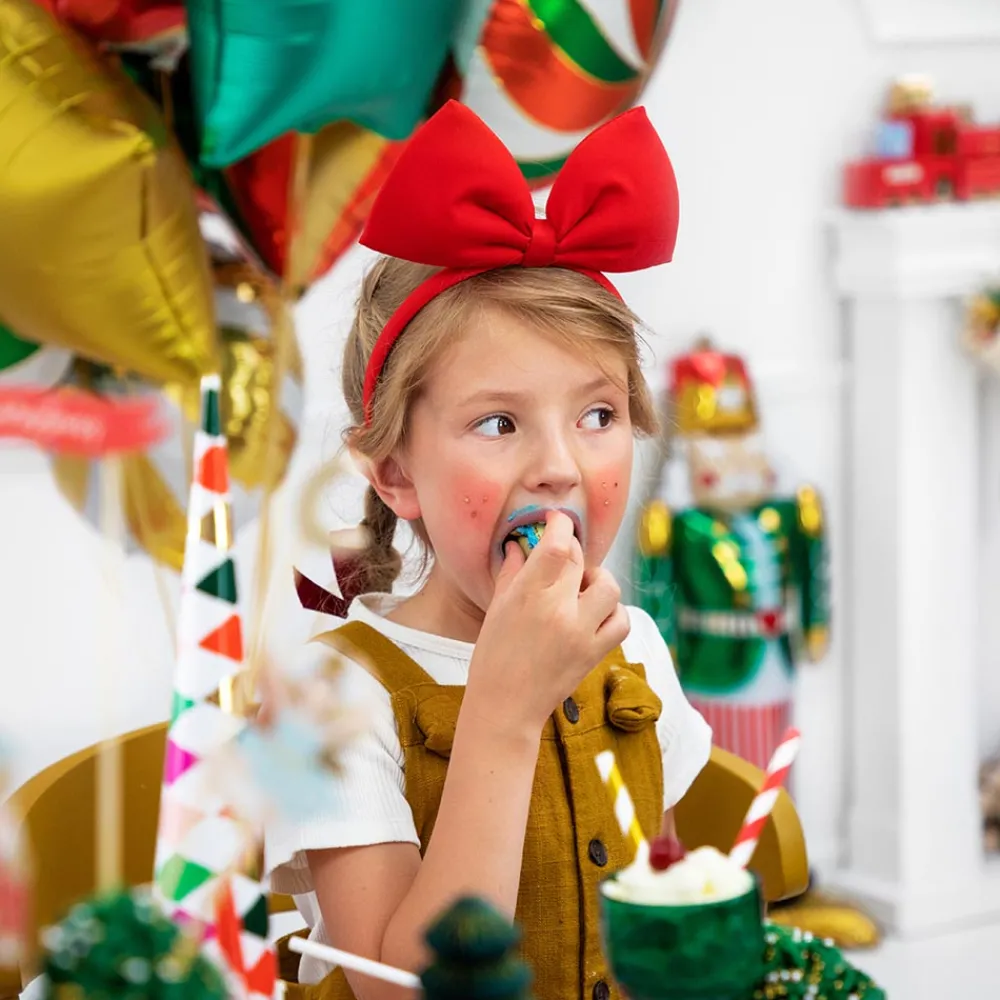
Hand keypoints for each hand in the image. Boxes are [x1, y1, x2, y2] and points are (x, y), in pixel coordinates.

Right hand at [465, 510, 629, 736]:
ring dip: (597, 580)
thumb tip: (520, 544)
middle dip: (572, 552)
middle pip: (580, 561)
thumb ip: (511, 572)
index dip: (560, 526)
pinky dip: (613, 611)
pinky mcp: (595, 652)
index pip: (557, 546)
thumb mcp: (496, 609)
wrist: (505, 707)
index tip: (557, 522)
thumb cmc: (492, 657)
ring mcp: (581, 632)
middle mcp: (558, 611)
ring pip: (609, 586)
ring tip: (581, 588)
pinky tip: (595, 613)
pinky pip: (621, 620)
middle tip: (562, 557)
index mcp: (528, 596)